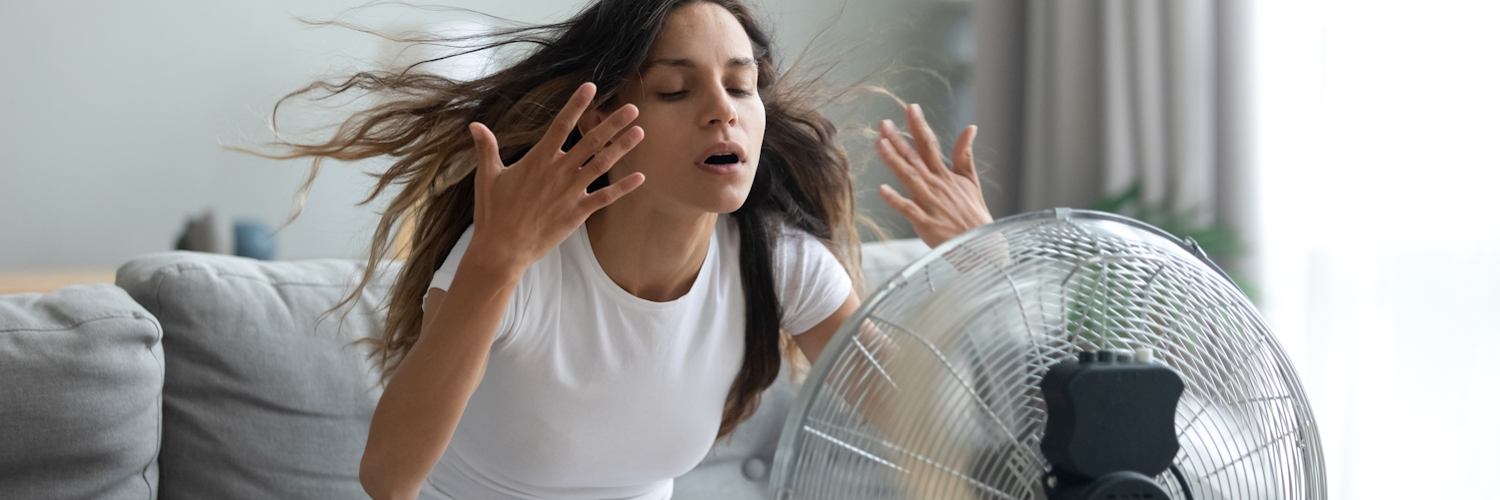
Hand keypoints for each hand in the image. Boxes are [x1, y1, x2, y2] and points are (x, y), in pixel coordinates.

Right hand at [468, 82, 644, 274]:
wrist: (503, 248)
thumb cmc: (494, 212)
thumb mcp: (487, 176)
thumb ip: (486, 148)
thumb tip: (475, 125)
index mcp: (538, 159)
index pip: (560, 125)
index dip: (576, 105)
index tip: (591, 86)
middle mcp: (558, 172)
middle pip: (590, 142)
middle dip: (612, 124)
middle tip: (633, 109)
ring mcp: (570, 192)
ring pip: (601, 164)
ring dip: (622, 148)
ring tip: (640, 132)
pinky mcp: (578, 213)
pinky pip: (605, 197)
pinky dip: (623, 188)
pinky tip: (640, 177)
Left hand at [875, 104, 991, 247]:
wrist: (982, 245)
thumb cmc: (974, 215)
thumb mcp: (972, 181)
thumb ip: (965, 155)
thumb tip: (970, 127)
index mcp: (945, 175)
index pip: (930, 145)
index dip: (919, 126)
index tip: (910, 108)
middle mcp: (936, 185)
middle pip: (915, 158)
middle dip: (899, 140)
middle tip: (883, 123)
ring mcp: (930, 204)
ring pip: (909, 178)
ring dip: (895, 162)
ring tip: (880, 144)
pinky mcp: (925, 223)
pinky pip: (908, 209)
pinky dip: (896, 200)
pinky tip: (882, 189)